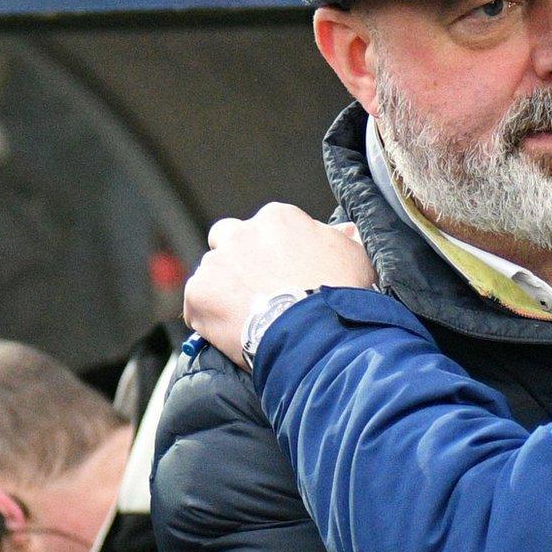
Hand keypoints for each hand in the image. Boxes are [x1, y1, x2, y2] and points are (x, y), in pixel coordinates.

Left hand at [183, 203, 375, 366]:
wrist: (315, 333)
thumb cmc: (338, 295)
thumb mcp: (355, 260)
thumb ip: (343, 240)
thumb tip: (344, 231)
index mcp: (278, 219)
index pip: (269, 227)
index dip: (276, 250)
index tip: (286, 271)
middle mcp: (242, 233)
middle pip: (230, 238)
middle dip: (239, 258)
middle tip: (258, 287)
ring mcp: (217, 263)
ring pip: (212, 271)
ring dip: (225, 288)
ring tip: (248, 315)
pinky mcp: (199, 293)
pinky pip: (196, 303)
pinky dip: (208, 315)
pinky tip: (231, 330)